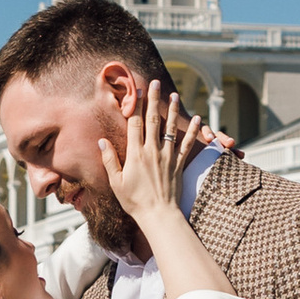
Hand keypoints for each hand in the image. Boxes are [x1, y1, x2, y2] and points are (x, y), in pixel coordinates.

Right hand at [98, 82, 203, 231]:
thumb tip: (101, 141)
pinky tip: (198, 118)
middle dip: (153, 100)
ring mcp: (167, 157)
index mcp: (135, 154)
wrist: (158, 215)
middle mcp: (152, 151)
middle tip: (155, 83)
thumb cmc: (134, 201)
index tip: (135, 91)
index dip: (135, 105)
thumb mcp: (116, 182)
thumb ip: (109, 160)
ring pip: (170, 128)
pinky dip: (193, 131)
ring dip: (173, 110)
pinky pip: (187, 144)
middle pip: (153, 120)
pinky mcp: (179, 164)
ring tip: (175, 94)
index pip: (134, 124)